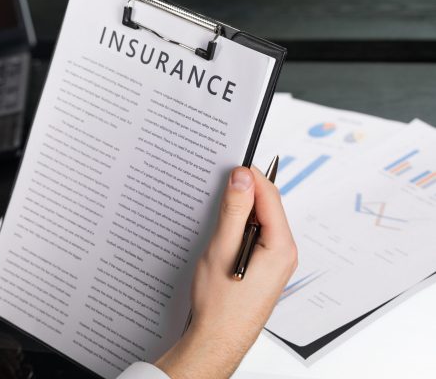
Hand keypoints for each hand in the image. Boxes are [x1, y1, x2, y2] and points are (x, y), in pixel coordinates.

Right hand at [155, 166, 296, 378]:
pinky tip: (226, 228)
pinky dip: (243, 225)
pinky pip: (258, 235)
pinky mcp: (266, 266)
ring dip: (243, 209)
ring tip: (220, 206)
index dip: (251, 176)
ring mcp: (277, 260)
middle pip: (269, 206)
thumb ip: (235, 210)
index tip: (231, 164)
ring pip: (262, 220)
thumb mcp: (223, 249)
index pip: (270, 196)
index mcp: (281, 245)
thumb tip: (243, 176)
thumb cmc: (220, 302)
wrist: (219, 339)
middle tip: (220, 182)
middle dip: (246, 191)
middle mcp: (285, 251)